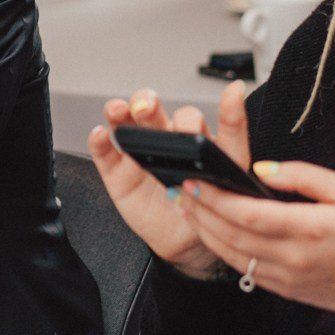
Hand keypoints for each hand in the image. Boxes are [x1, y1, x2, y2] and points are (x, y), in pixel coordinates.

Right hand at [87, 81, 256, 278]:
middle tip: (148, 108)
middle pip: (159, 113)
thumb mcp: (228, 198)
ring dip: (122, 111)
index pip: (216, 120)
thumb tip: (228, 166)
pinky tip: (100, 134)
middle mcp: (172, 141)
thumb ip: (228, 181)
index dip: (227, 107)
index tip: (234, 92)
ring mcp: (143, 155)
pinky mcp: (119, 173)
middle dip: (151, 105)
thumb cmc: (206, 213)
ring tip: (119, 110)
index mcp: (206, 145)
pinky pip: (106, 153)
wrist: (184, 242)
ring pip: (129, 123)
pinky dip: (100, 142)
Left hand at [177, 162, 334, 320]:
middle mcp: (291, 255)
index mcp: (308, 228)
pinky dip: (218, 247)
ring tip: (183, 205)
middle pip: (230, 233)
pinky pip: (240, 267)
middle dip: (198, 209)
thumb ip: (302, 175)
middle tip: (178, 187)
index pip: (247, 214)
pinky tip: (206, 229)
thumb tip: (261, 168)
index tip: (194, 179)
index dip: (215, 197)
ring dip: (201, 228)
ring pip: (229, 252)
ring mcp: (283, 275)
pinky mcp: (279, 287)